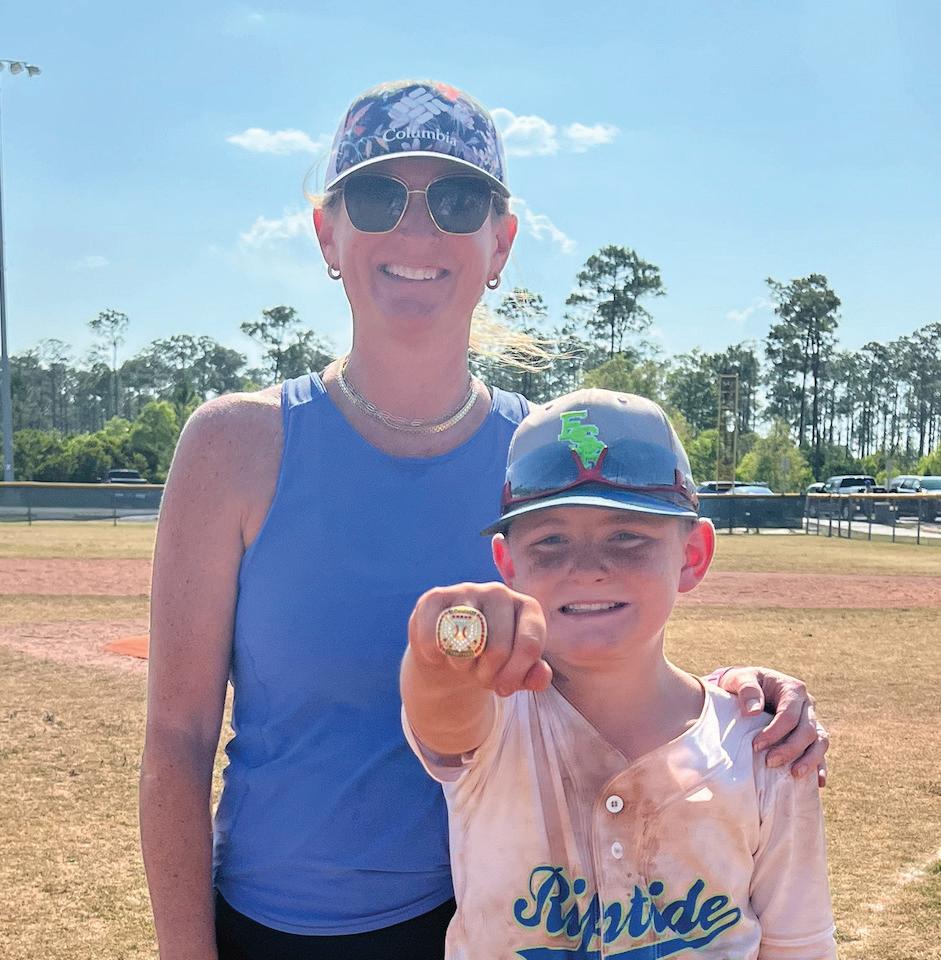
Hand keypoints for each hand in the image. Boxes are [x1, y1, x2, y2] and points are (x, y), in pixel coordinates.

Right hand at [409, 582, 552, 696]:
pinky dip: (435, 655)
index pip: (530, 644)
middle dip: (487, 674)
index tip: (504, 688)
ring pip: (466, 641)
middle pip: (498, 648)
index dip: (516, 675)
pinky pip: (434, 636)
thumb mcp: (514, 673)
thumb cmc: (489, 662)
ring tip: (462, 663)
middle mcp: (499, 592)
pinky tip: (438, 653)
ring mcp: (466, 591)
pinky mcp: (434, 597)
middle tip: (480, 674)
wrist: (448, 656)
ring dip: (462, 665)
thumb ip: (534, 677)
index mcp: (527, 608)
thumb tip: (541, 676)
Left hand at [714, 666, 829, 786]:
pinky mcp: (810, 735)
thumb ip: (747, 690)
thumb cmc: (742, 683)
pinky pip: (820, 751)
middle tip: (769, 762)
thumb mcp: (739, 679)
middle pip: (808, 730)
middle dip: (790, 749)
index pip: (790, 715)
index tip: (756, 745)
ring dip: (810, 760)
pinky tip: (818, 782)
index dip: (775, 732)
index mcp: (793, 689)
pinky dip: (820, 765)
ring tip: (795, 774)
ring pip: (820, 741)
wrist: (747, 688)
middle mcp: (807, 705)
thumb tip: (753, 711)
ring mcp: (811, 720)